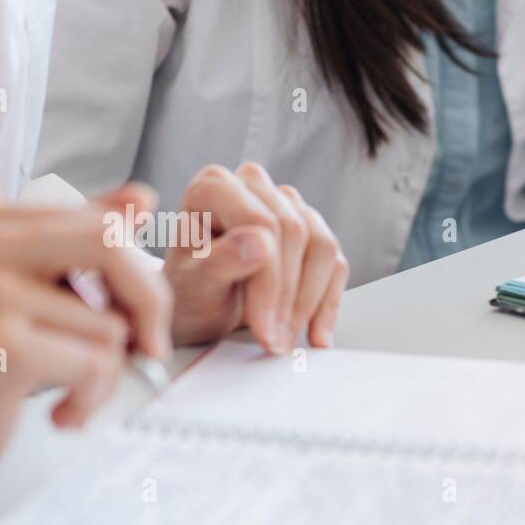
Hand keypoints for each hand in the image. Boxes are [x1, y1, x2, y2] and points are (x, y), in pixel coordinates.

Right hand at [0, 188, 171, 480]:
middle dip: (150, 304)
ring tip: (71, 391)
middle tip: (149, 349)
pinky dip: (92, 398)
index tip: (145, 316)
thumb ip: (87, 243)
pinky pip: (95, 364)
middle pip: (113, 250)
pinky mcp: (0, 343)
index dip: (143, 275)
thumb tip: (140, 197)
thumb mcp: (41, 292)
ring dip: (109, 373)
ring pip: (111, 324)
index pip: (103, 224)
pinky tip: (62, 412)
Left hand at [166, 163, 348, 351]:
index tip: (264, 327)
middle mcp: (253, 185)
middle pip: (296, 232)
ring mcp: (287, 204)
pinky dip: (328, 303)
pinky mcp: (312, 228)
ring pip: (322, 246)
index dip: (269, 280)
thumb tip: (260, 243)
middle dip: (288, 296)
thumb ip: (220, 263)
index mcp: (214, 187)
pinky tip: (314, 333)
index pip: (262, 223)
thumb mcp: (193, 286)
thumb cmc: (189, 293)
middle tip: (275, 340)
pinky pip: (336, 263)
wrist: (200, 307)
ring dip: (310, 302)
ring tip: (287, 339)